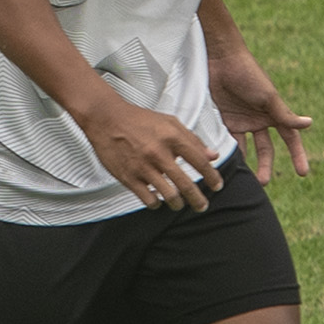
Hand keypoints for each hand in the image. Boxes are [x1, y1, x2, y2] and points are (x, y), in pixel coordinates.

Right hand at [74, 89, 223, 212]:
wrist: (106, 118)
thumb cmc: (139, 120)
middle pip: (186, 185)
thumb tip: (213, 156)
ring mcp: (143, 166)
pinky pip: (148, 199)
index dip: (212, 177)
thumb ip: (193, 139)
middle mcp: (158, 152)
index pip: (199, 161)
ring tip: (178, 203)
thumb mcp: (169, 122)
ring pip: (169, 196)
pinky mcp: (128, 176)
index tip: (217, 185)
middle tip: (202, 206)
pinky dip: (156, 203)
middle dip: (198, 200)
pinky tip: (157, 200)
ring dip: (177, 204)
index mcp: (171, 136)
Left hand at [205, 43, 314, 181]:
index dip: (297, 155)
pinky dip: (227, 151)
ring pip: (245, 148)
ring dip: (245, 163)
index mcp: (274, 114)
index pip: (290, 139)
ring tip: (243, 178)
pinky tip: (225, 162)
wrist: (221, 59)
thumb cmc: (249, 74)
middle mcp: (259, 120)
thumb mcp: (268, 97)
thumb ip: (285, 114)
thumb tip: (310, 124)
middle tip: (264, 182)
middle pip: (266, 149)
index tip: (303, 173)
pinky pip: (227, 140)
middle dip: (266, 166)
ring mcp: (241, 121)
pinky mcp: (224, 119)